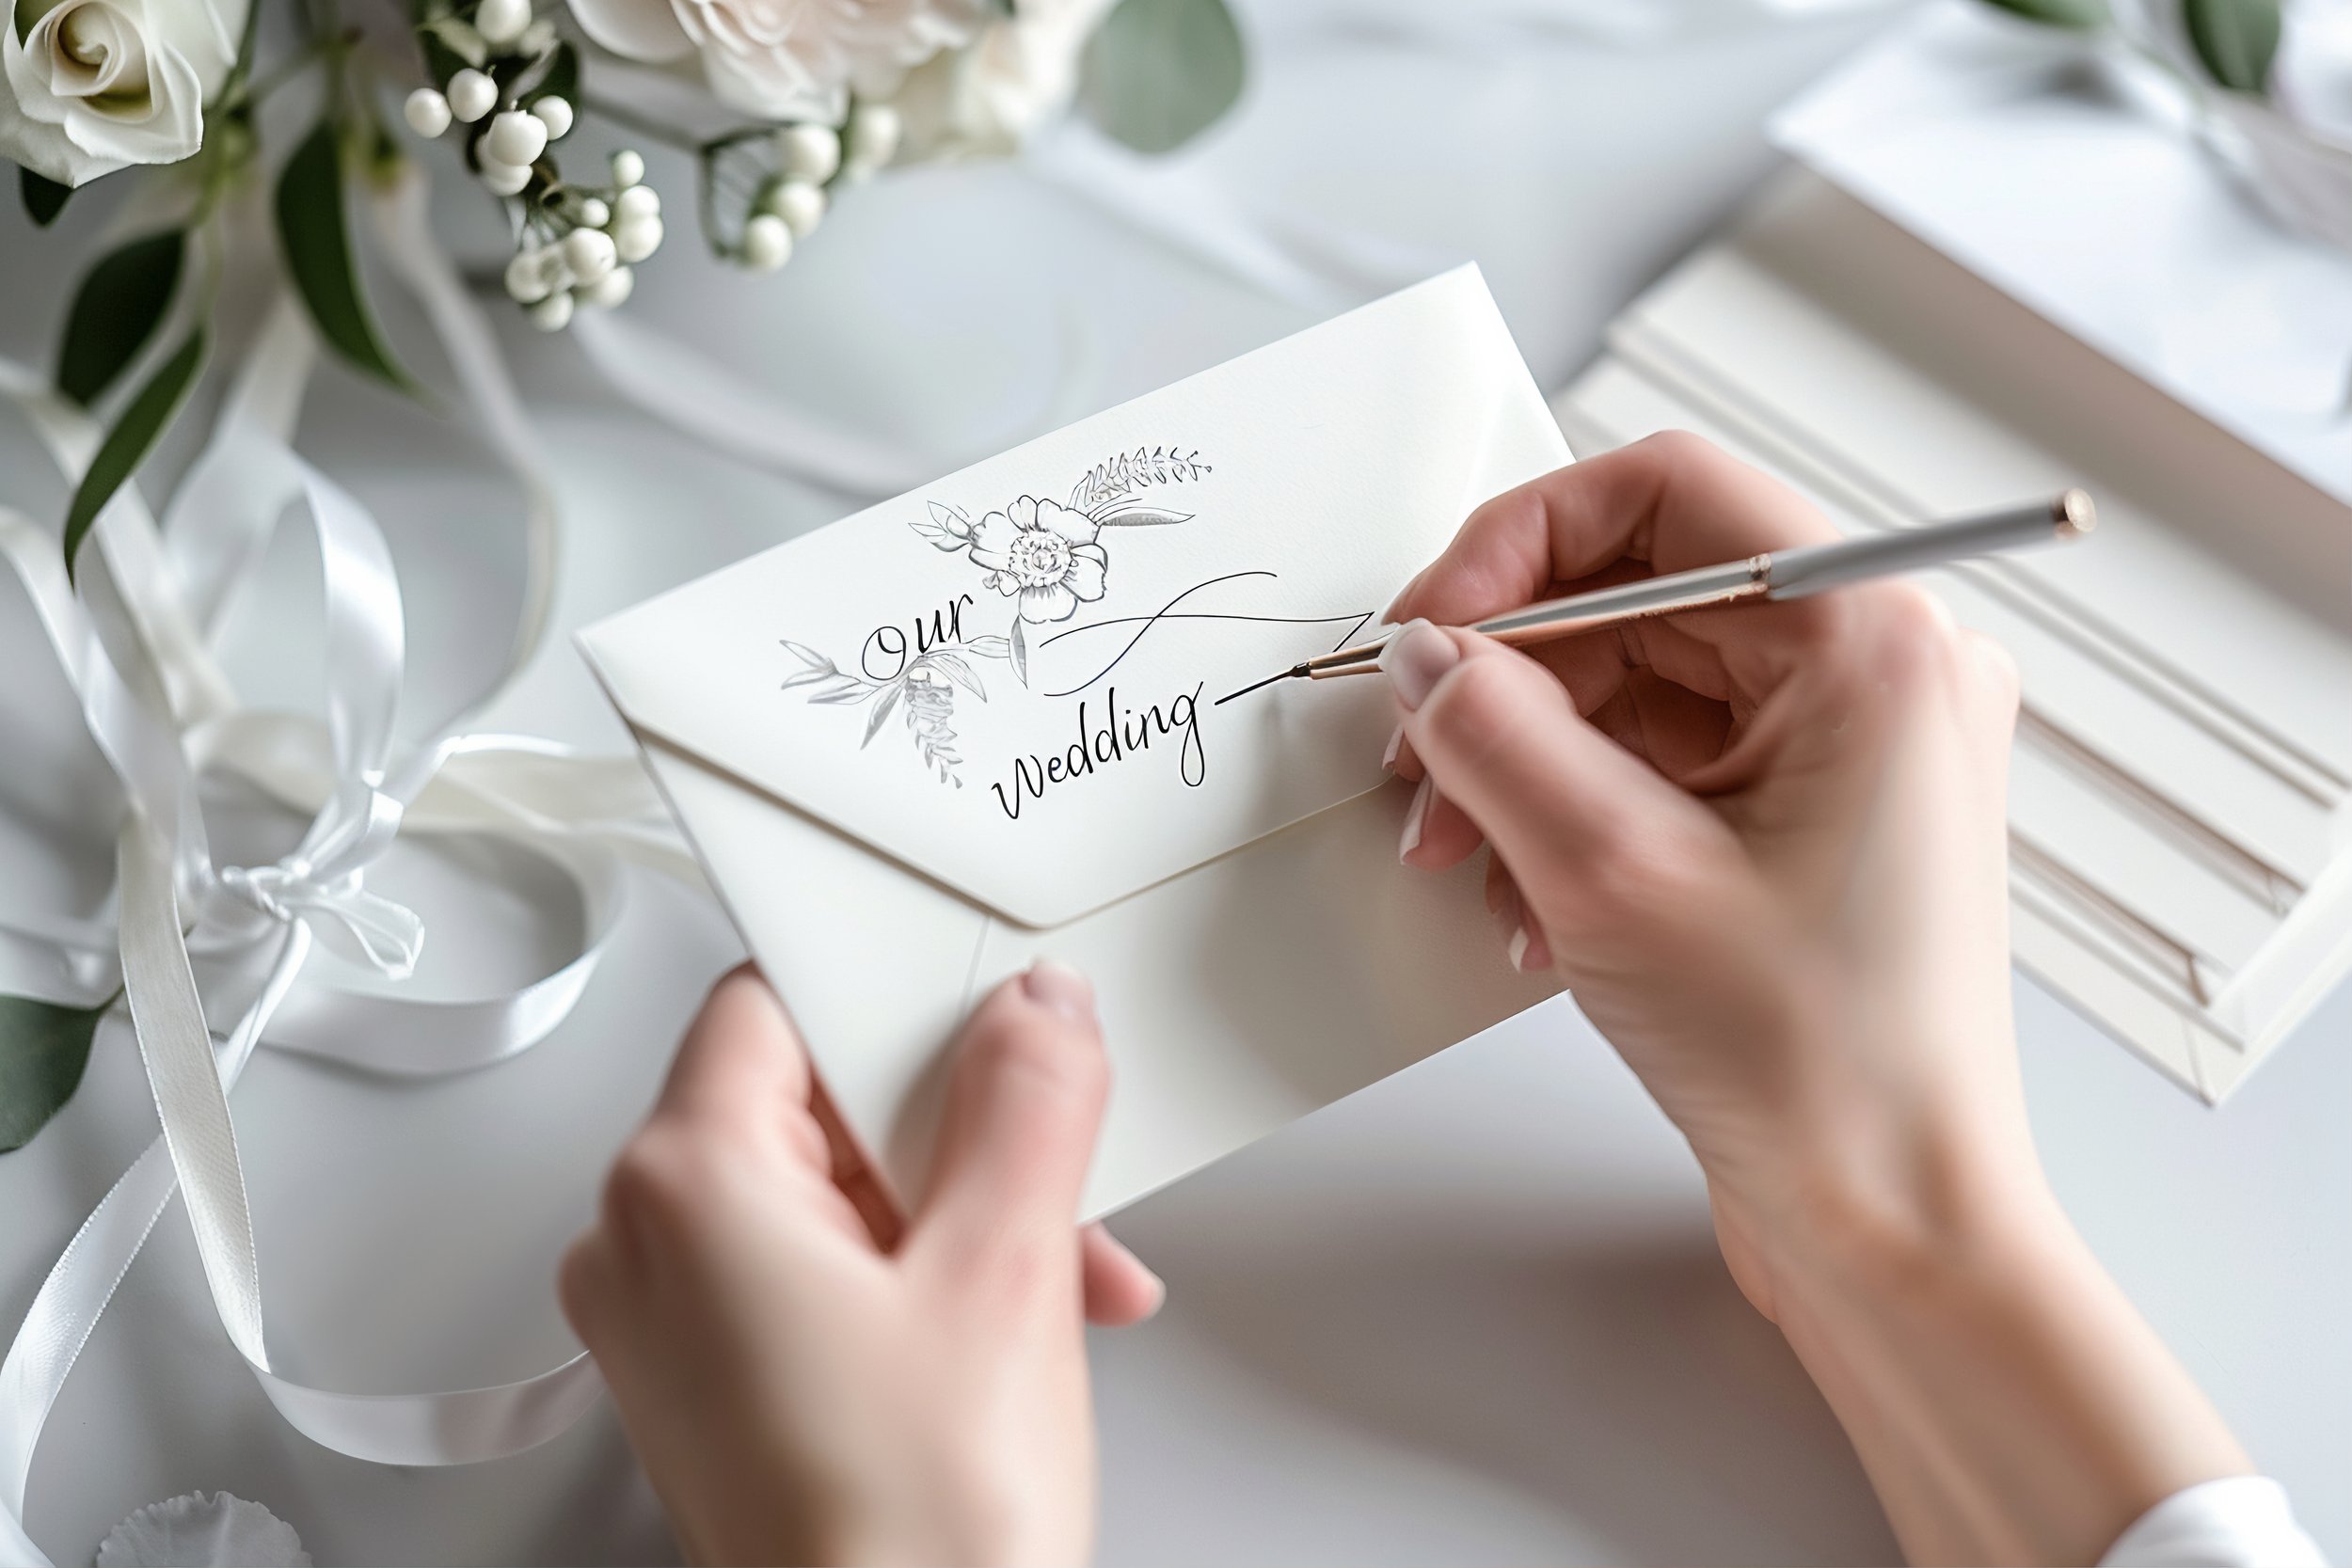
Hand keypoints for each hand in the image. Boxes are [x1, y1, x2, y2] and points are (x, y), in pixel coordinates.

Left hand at [560, 961, 1159, 1566]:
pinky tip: (1010, 1322)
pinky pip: (822, 1270)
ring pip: (836, 1188)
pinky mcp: (717, 1381)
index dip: (902, 992)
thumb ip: (1026, 1101)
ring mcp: (674, 1321)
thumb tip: (1036, 1011)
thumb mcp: (1004, 1271)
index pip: (781, 994)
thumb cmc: (903, 1538)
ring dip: (962, 1211)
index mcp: (682, 1185)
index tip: (994, 1011)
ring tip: (1054, 1279)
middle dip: (960, 1132)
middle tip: (1050, 1173)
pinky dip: (923, 1277)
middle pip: (816, 1097)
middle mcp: (645, 1245)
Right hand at [1385, 433, 2249, 1562]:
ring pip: (1636, 687)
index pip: (1666, 491)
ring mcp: (1842, 748)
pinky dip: (1572, 815)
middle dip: (1508, 678)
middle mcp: (1873, 669)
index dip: (1521, 541)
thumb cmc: (1820, 1065)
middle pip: (1640, 595)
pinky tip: (1521, 904)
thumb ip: (1495, 733)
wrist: (1890, 1226)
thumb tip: (1420, 653)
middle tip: (1415, 762)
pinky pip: (1658, 764)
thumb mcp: (1613, 873)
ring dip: (1524, 760)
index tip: (1431, 626)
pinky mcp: (1805, 819)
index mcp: (1870, 639)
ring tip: (1457, 856)